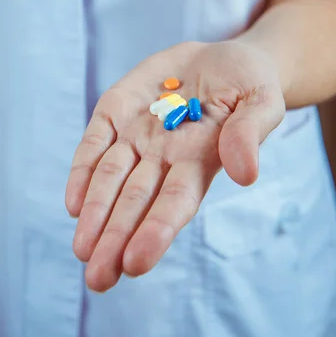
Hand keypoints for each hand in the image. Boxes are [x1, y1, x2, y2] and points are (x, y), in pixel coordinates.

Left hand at [65, 40, 284, 291]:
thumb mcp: (261, 100)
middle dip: (115, 238)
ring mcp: (138, 133)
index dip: (156, 230)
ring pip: (110, 178)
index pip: (176, 201)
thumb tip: (245, 173)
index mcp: (201, 158)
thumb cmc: (249, 84)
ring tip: (82, 250)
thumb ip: (251, 132)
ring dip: (95, 213)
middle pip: (136, 200)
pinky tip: (74, 204)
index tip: (135, 263)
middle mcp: (164, 154)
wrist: (222, 57)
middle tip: (97, 278)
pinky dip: (82, 171)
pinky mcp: (118, 109)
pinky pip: (95, 141)